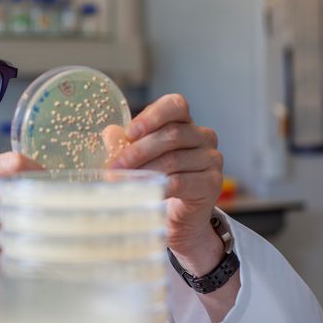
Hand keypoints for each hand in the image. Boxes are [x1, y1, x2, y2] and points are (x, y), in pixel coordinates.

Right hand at [0, 152, 41, 291]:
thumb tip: (30, 187)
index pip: (14, 161)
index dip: (41, 174)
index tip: (54, 187)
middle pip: (23, 193)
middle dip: (43, 210)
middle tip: (55, 223)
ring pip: (20, 232)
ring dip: (24, 248)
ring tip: (16, 260)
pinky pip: (11, 262)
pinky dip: (15, 270)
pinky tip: (6, 277)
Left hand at [107, 94, 223, 267]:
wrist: (178, 216)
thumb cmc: (159, 179)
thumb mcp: (139, 159)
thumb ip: (125, 144)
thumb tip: (110, 133)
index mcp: (185, 123)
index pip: (175, 106)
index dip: (152, 116)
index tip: (129, 133)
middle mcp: (203, 137)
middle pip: (171, 134)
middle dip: (138, 150)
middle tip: (115, 166)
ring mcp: (211, 159)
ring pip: (174, 159)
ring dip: (144, 170)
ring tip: (123, 180)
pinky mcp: (212, 183)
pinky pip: (182, 182)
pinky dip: (159, 186)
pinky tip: (144, 191)